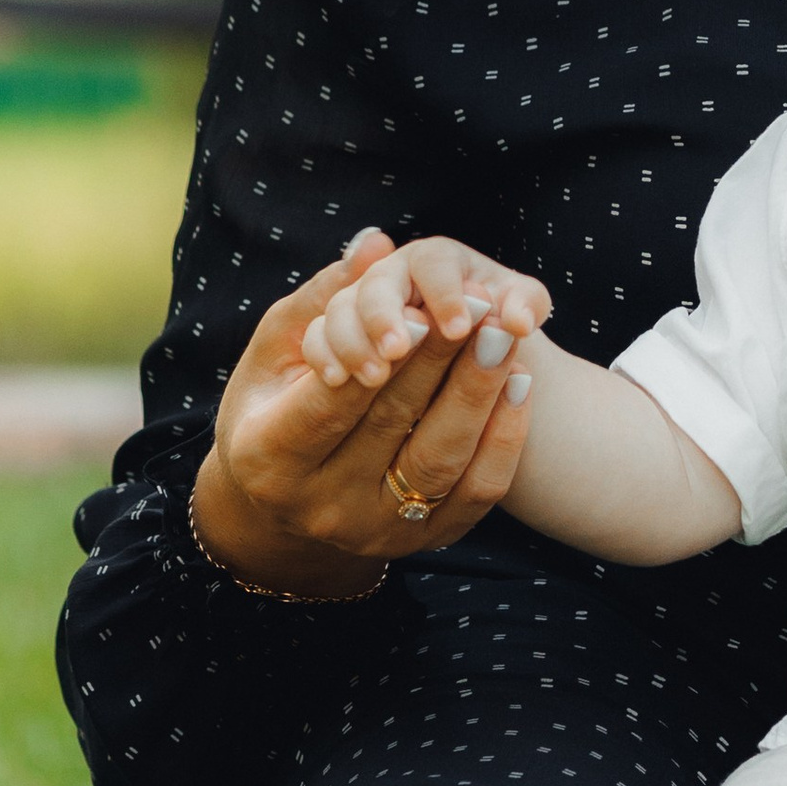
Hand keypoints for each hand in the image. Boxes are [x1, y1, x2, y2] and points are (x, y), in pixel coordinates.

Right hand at [193, 228, 541, 596]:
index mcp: (267, 459)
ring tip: (504, 338)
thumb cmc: (273, 405)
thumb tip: (375, 243)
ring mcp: (373, 531)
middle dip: (439, 361)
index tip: (419, 312)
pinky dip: (503, 438)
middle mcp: (318, 506)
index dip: (376, 357)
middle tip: (479, 307)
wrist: (284, 507)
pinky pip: (476, 492)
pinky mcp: (422, 542)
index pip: (327, 404)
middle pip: (391, 426)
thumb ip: (325, 296)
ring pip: (440, 461)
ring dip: (478, 394)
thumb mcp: (277, 349)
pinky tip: (518, 385)